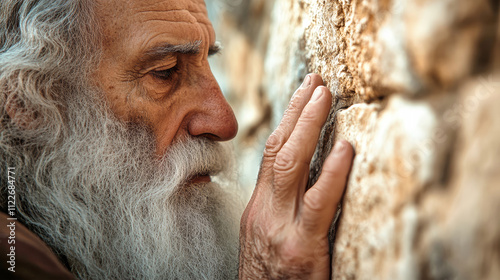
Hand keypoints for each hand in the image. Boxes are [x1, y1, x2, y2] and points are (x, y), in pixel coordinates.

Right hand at [238, 74, 353, 278]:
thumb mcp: (267, 238)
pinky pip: (317, 203)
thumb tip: (307, 180)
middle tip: (316, 81)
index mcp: (259, 208)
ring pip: (290, 165)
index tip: (303, 94)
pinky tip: (345, 148)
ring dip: (308, 126)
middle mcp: (265, 212)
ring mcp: (280, 228)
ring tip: (325, 96)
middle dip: (297, 111)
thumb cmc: (270, 278)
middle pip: (277, 149)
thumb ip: (282, 209)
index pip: (270, 153)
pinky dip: (332, 172)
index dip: (287, 120)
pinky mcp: (301, 249)